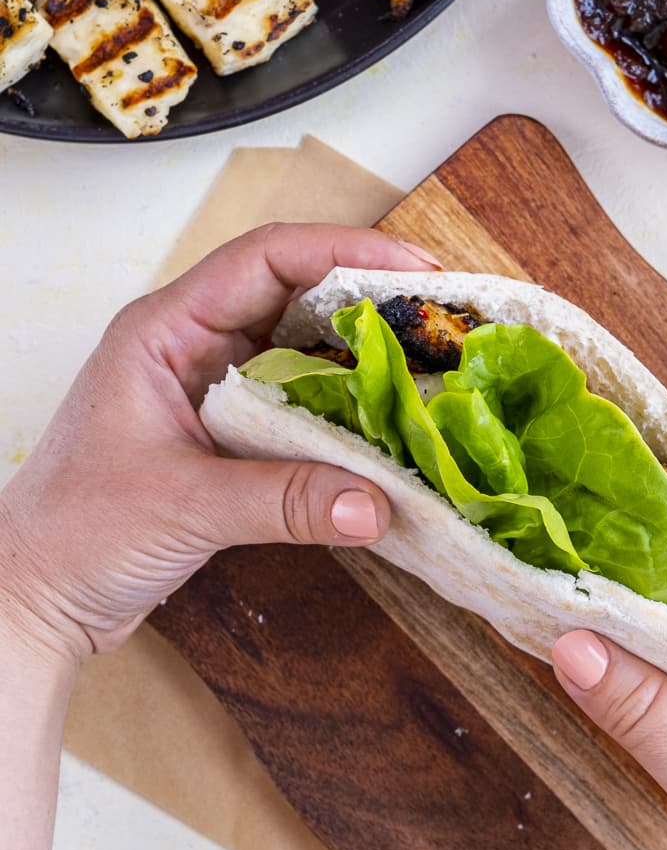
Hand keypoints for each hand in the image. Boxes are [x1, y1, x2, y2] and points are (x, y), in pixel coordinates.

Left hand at [0, 222, 437, 666]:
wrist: (37, 597)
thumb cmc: (75, 533)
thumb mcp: (185, 507)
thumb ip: (284, 503)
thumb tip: (378, 506)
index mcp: (164, 330)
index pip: (266, 259)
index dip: (346, 252)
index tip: (415, 269)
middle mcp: (190, 349)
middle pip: (295, 294)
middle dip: (370, 299)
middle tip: (444, 317)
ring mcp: (210, 393)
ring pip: (303, 352)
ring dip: (364, 357)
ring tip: (432, 365)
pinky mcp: (227, 439)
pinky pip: (301, 407)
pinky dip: (347, 412)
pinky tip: (390, 427)